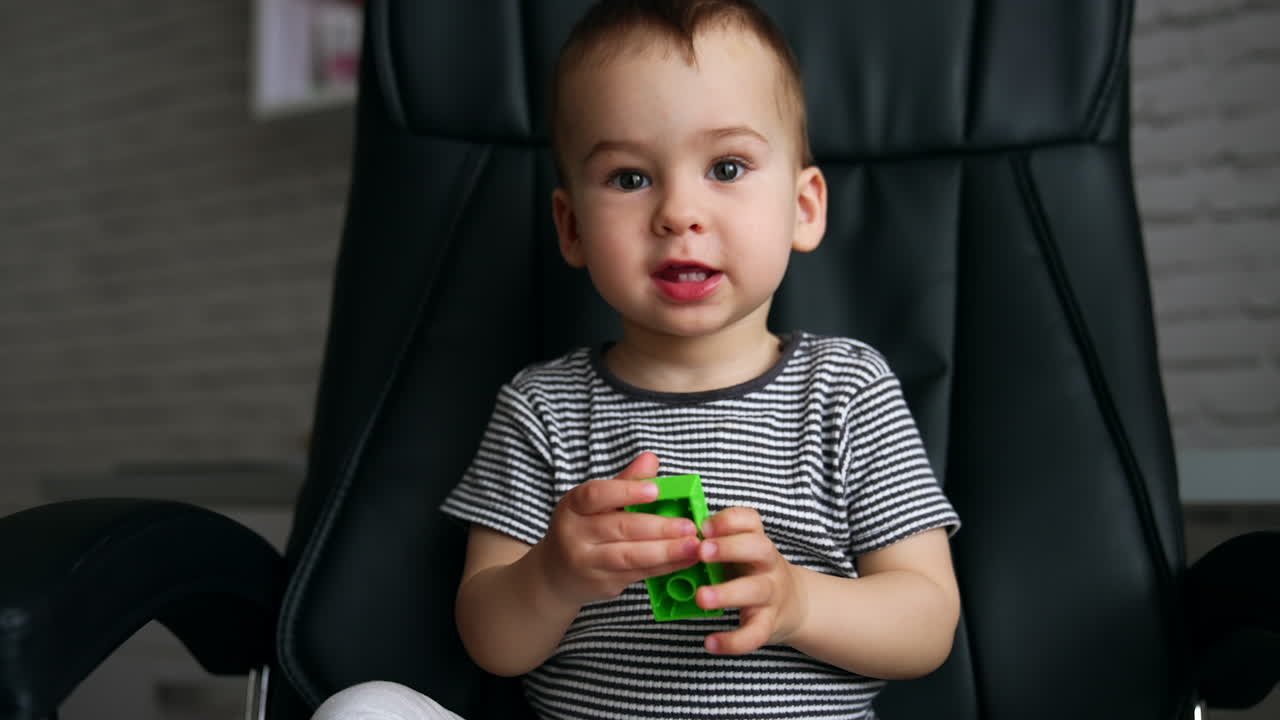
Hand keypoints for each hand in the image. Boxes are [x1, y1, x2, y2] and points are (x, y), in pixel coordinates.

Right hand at [533, 452, 701, 607]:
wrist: (556, 574)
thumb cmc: (584, 529)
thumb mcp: (595, 503)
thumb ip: (625, 482)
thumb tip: (650, 459)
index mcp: (573, 506)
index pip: (595, 495)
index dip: (626, 491)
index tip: (655, 490)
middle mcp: (574, 535)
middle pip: (619, 528)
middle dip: (658, 527)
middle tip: (689, 525)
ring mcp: (587, 563)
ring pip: (629, 556)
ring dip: (666, 551)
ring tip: (694, 545)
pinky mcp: (602, 584)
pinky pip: (638, 574)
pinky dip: (665, 567)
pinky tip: (686, 560)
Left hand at [695, 506, 804, 654]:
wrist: (793, 605)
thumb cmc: (752, 572)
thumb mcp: (741, 551)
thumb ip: (715, 544)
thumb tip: (676, 540)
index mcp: (757, 541)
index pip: (750, 521)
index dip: (728, 521)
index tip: (703, 527)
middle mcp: (768, 564)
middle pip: (759, 548)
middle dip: (729, 548)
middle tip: (701, 551)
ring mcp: (771, 594)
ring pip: (756, 590)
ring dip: (727, 593)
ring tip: (700, 597)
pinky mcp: (769, 624)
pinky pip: (754, 634)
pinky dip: (733, 641)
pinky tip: (710, 643)